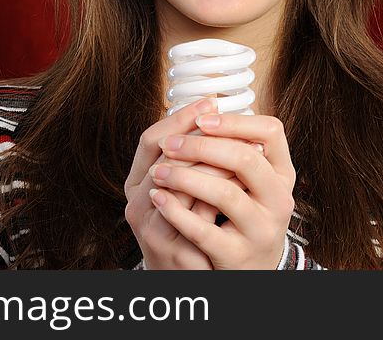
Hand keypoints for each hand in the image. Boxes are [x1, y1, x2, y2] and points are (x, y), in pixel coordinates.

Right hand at [124, 98, 241, 268]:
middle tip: (237, 124)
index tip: (210, 101)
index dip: (180, 118)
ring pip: (185, 186)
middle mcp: (135, 206)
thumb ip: (187, 159)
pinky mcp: (175, 254)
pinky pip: (201, 220)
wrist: (183, 281)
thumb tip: (212, 112)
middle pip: (168, 158)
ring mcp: (152, 232)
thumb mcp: (179, 190)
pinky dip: (223, 199)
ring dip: (219, 165)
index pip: (149, 140)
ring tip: (247, 150)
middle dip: (207, 139)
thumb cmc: (184, 230)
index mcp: (135, 186)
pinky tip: (243, 186)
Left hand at [150, 113, 295, 269]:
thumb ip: (236, 151)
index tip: (203, 118)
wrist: (249, 273)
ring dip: (184, 176)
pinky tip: (159, 197)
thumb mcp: (252, 184)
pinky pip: (204, 231)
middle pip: (245, 158)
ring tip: (158, 172)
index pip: (272, 132)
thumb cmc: (243, 219)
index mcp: (282, 174)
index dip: (235, 121)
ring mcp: (261, 230)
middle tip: (171, 145)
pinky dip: (176, 211)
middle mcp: (279, 200)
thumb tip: (204, 107)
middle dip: (201, 146)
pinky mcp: (237, 256)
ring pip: (225, 193)